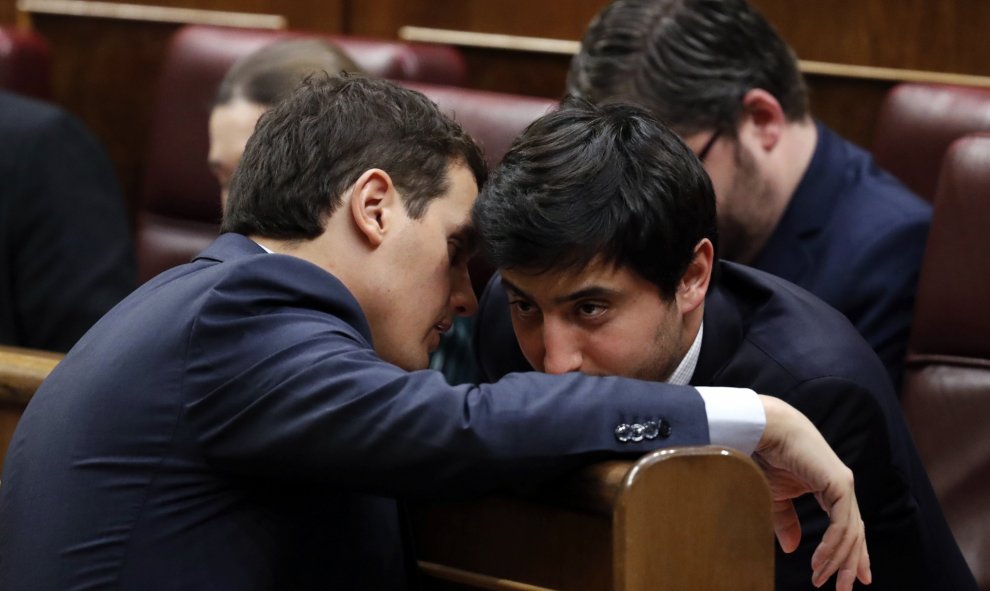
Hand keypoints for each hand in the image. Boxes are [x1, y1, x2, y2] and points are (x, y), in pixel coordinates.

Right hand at [753, 395, 870, 589]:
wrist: (762, 430)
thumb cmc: (766, 456)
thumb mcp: (775, 496)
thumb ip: (786, 521)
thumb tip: (792, 548)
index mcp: (829, 488)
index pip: (848, 526)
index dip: (853, 553)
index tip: (855, 578)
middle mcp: (841, 487)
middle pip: (854, 533)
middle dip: (851, 563)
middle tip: (845, 589)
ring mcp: (843, 484)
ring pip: (849, 532)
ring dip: (838, 560)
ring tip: (822, 579)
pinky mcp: (839, 483)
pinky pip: (842, 524)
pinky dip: (833, 546)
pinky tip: (821, 561)